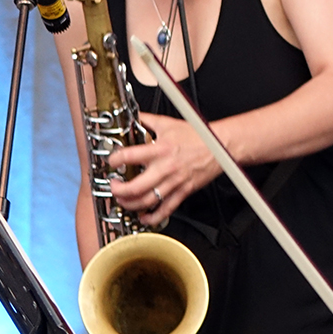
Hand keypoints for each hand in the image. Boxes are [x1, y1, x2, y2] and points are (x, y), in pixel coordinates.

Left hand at [106, 113, 221, 226]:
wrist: (221, 146)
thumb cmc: (198, 136)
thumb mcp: (169, 123)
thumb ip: (148, 120)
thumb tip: (133, 116)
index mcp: (160, 149)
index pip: (129, 157)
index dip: (115, 160)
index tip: (111, 161)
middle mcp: (165, 168)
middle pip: (134, 187)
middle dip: (118, 190)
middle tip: (113, 187)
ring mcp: (174, 182)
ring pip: (147, 201)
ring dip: (130, 204)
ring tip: (124, 201)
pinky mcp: (184, 191)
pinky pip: (166, 209)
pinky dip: (152, 216)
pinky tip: (144, 216)